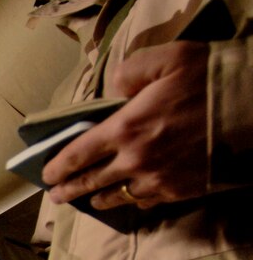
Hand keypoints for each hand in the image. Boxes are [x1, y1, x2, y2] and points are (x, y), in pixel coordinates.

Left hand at [42, 41, 209, 209]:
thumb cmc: (213, 77)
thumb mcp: (168, 58)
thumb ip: (131, 72)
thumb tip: (115, 90)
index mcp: (126, 128)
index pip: (78, 154)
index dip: (58, 167)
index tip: (46, 175)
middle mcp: (136, 160)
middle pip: (92, 181)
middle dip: (69, 190)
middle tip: (56, 196)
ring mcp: (159, 180)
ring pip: (118, 196)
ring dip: (98, 199)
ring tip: (88, 200)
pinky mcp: (181, 191)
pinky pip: (148, 201)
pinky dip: (133, 201)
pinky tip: (129, 199)